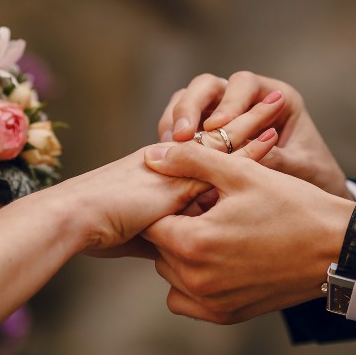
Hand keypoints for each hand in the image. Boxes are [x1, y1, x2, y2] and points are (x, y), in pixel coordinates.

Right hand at [80, 92, 285, 255]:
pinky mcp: (182, 173)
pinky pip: (222, 156)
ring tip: (279, 102)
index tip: (254, 129)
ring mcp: (178, 164)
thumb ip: (164, 234)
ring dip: (252, 121)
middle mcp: (172, 161)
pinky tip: (272, 135)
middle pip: (216, 136)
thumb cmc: (97, 228)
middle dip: (244, 119)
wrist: (76, 220)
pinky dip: (249, 148)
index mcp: (161, 171)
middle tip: (273, 101)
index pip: (203, 151)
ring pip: (222, 137)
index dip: (228, 141)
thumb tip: (178, 253)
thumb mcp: (141, 234)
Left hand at [142, 141, 353, 323]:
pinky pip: (187, 301)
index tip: (196, 195)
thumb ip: (191, 160)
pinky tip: (220, 260)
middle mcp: (196, 280)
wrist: (337, 248)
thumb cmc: (292, 205)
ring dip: (183, 255)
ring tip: (218, 233)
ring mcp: (211, 302)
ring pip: (171, 274)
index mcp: (194, 242)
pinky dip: (193, 283)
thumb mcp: (242, 172)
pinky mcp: (227, 315)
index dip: (170, 204)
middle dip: (177, 228)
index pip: (152, 222)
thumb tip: (152, 156)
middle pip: (160, 249)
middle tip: (211, 211)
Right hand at [157, 71, 350, 197]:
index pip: (244, 84)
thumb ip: (276, 159)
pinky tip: (168, 158)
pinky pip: (181, 124)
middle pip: (208, 86)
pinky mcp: (204, 133)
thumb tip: (242, 156)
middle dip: (191, 106)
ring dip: (175, 120)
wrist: (311, 200)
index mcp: (276, 96)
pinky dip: (171, 137)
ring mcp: (222, 113)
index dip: (228, 103)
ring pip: (188, 100)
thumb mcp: (301, 168)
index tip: (217, 127)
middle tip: (181, 135)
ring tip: (167, 146)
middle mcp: (245, 99)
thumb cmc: (312, 176)